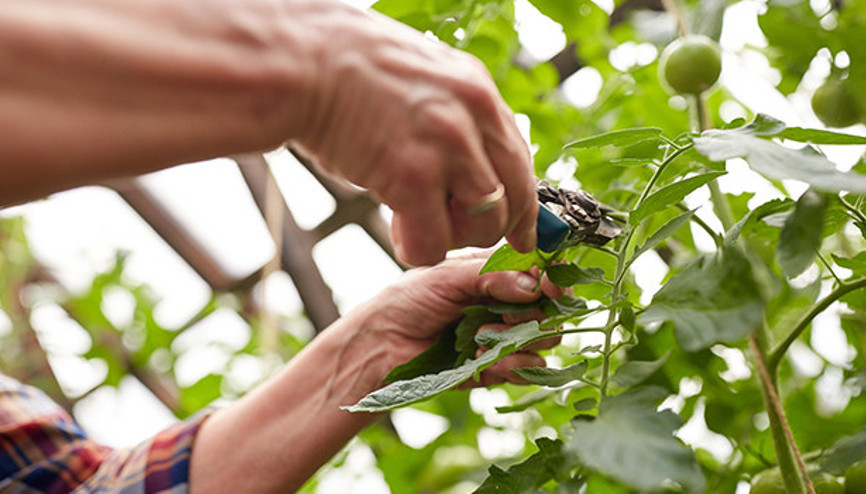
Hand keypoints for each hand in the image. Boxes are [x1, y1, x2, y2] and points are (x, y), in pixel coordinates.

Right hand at [290, 3, 537, 265]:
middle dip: (487, 227)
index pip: (520, 159)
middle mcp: (473, 116)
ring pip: (483, 224)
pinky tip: (397, 232)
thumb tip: (468, 156)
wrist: (298, 62)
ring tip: (410, 221)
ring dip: (450, 237)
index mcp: (477, 90)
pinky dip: (418, 250)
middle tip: (448, 228)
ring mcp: (447, 146)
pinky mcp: (412, 177)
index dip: (523, 205)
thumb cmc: (343, 70)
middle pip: (514, 196)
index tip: (521, 234)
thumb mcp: (418, 78)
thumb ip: (452, 113)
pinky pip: (435, 241)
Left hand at [363, 253, 563, 385]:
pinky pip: (529, 369)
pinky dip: (513, 365)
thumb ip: (491, 275)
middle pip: (553, 307)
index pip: (542, 270)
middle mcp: (507, 302)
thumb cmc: (406, 302)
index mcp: (496, 272)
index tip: (553, 286)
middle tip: (506, 316)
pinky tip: (481, 359)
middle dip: (538, 312)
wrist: (380, 347)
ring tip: (482, 336)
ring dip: (520, 339)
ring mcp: (506, 336)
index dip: (554, 277)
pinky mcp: (500, 367)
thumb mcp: (446, 277)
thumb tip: (533, 285)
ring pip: (547, 339)